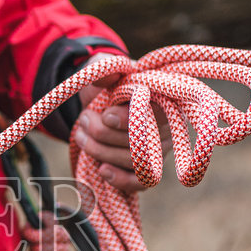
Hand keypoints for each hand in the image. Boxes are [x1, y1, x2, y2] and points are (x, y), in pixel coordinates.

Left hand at [74, 63, 171, 194]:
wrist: (99, 102)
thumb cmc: (107, 83)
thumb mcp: (102, 68)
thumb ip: (104, 67)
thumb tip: (105, 75)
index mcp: (164, 98)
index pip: (157, 115)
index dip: (129, 120)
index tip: (106, 115)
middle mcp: (169, 127)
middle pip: (140, 143)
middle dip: (103, 134)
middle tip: (84, 119)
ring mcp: (159, 151)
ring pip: (134, 162)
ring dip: (100, 151)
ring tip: (81, 134)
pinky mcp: (148, 169)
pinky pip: (140, 182)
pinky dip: (119, 179)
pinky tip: (101, 170)